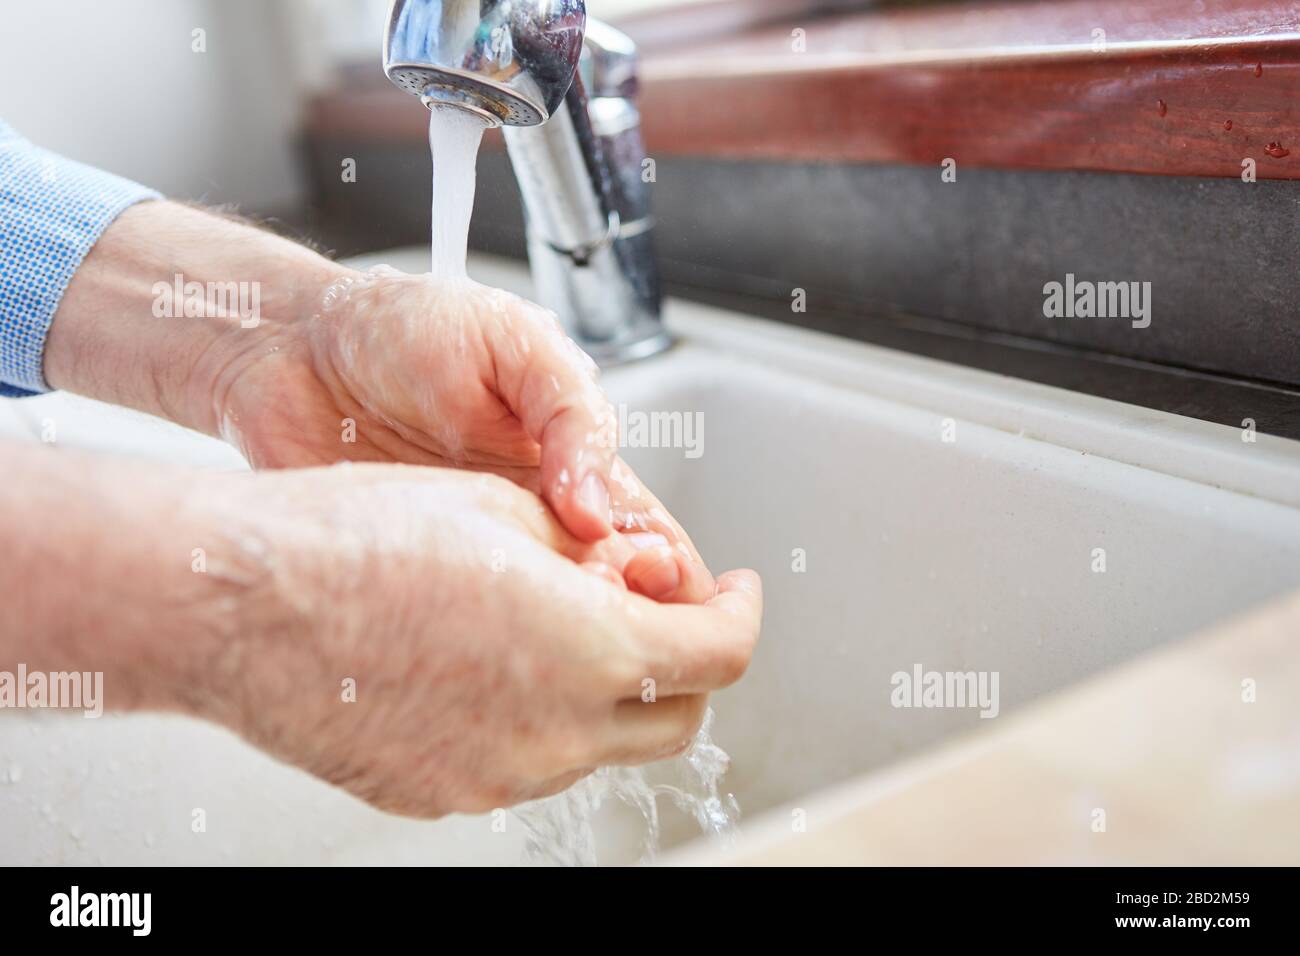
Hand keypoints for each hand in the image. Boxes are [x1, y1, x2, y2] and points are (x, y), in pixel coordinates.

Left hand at [44, 202, 712, 602]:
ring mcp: (477, 558)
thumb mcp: (513, 345)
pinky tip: (488, 650)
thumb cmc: (400, 327)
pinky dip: (488, 652)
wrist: (286, 348)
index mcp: (575, 463)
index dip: (674, 574)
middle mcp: (535, 521)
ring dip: (561, 644)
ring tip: (554, 640)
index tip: (667, 590)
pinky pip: (467, 634)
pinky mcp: (419, 584)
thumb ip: (569, 415)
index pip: (652, 539)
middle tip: (611, 623)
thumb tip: (598, 508)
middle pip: (611, 600)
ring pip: (546, 629)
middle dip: (627, 621)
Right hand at [202, 464, 761, 816]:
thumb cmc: (356, 537)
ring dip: (607, 691)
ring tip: (550, 624)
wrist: (240, 601)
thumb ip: (594, 554)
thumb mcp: (504, 510)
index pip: (720, 653)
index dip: (740, 614)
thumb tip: (634, 574)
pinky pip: (522, 761)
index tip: (735, 594)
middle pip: (677, 718)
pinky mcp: (441, 794)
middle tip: (661, 611)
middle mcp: (557, 730)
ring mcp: (499, 774)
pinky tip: (486, 664)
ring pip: (599, 746)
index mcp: (592, 647)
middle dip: (686, 662)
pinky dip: (536, 718)